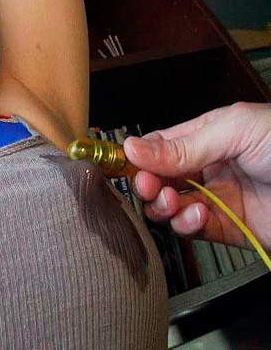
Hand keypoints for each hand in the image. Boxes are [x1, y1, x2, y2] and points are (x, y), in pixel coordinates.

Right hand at [124, 102, 270, 248]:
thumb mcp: (235, 131)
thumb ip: (182, 144)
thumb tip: (131, 147)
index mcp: (208, 135)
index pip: (158, 145)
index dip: (137, 157)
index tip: (124, 165)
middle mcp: (208, 166)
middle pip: (157, 178)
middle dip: (146, 184)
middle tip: (148, 186)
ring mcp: (216, 198)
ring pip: (168, 206)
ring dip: (163, 206)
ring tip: (174, 203)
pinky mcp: (226, 228)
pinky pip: (191, 229)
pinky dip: (187, 224)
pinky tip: (199, 215)